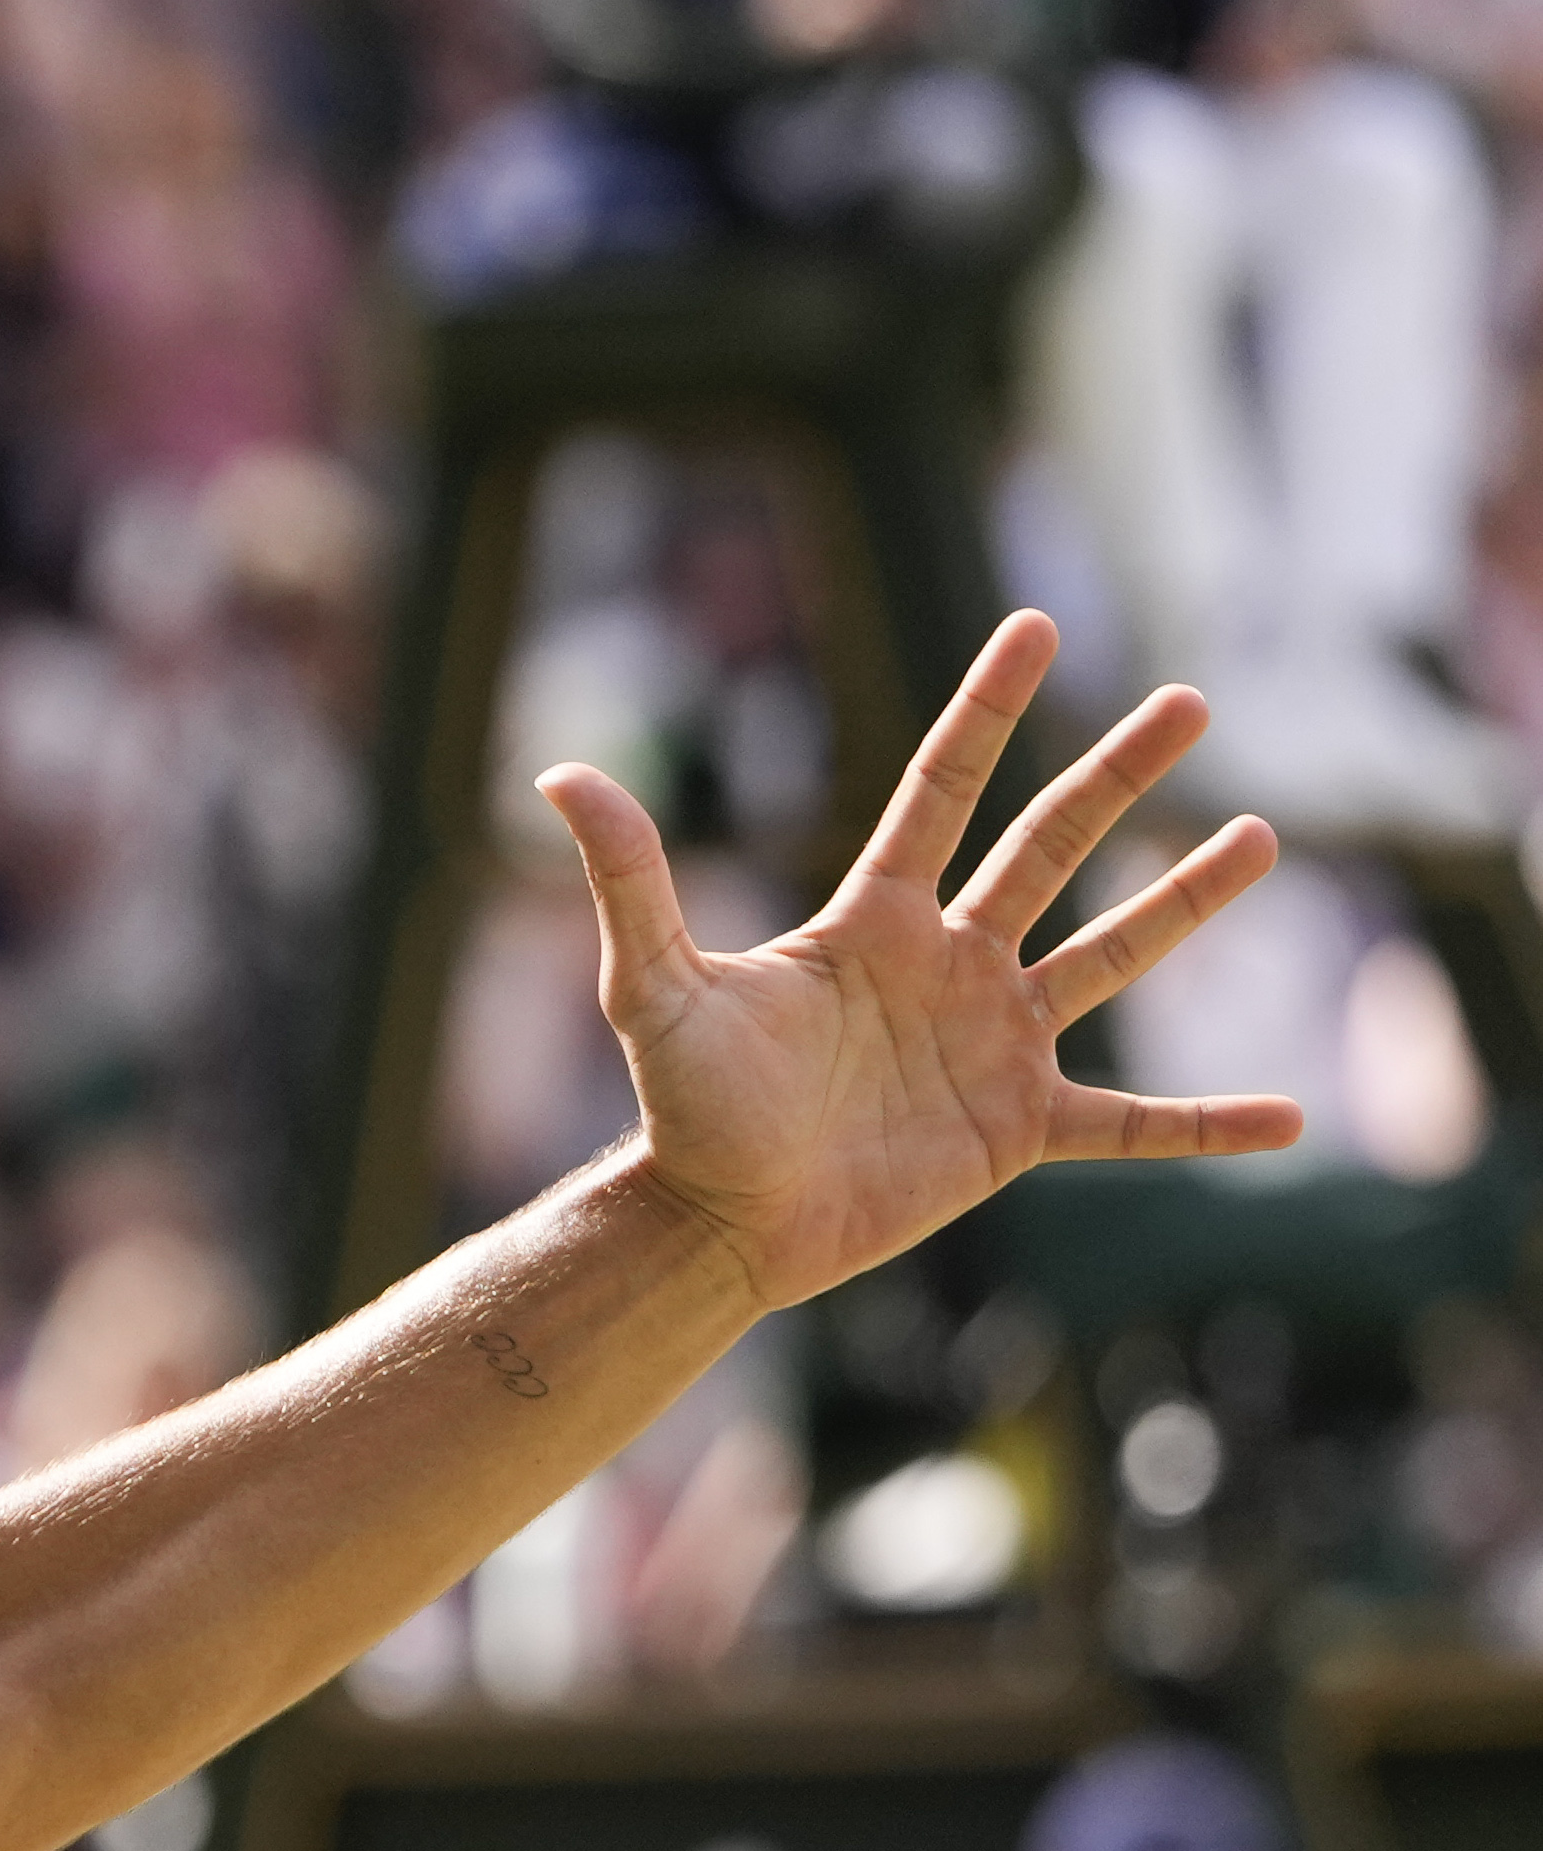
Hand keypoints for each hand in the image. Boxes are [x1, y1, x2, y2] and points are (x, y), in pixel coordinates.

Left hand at [544, 610, 1298, 1314]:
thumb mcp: (655, 983)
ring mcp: (993, 1044)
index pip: (943, 789)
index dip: (986, 708)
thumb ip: (630, 879)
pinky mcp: (1019, 1129)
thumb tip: (559, 774)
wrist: (720, 1222)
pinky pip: (1136, 1126)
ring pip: (1110, 957)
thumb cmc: (685, 1106)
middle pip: (1049, 847)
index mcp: (874, 921)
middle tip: (1193, 701)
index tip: (1036, 628)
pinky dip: (1209, 1124)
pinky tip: (1291, 1117)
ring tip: (1262, 836)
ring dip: (1186, 902)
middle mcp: (947, 965)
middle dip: (1119, 776)